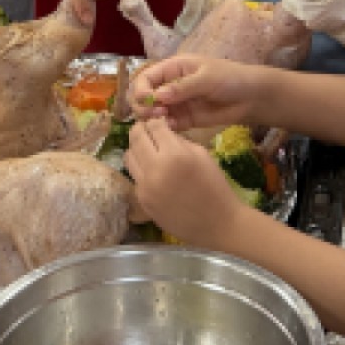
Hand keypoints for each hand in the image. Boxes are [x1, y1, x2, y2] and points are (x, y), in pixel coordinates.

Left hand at [125, 119, 247, 247]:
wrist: (216, 223)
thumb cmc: (214, 186)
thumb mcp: (202, 154)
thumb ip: (179, 140)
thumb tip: (162, 131)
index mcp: (175, 154)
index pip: (154, 126)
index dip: (155, 121)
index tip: (157, 122)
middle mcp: (155, 168)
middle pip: (136, 138)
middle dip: (140, 129)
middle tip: (144, 128)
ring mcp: (145, 186)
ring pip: (128, 156)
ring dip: (136, 148)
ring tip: (146, 150)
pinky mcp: (141, 200)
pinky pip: (134, 176)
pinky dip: (140, 169)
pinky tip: (152, 171)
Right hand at [129, 54, 264, 132]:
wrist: (251, 98)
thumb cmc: (230, 79)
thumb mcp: (207, 78)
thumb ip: (183, 88)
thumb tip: (158, 96)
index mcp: (173, 69)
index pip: (146, 77)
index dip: (141, 89)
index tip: (147, 100)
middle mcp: (170, 86)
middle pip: (144, 97)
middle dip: (144, 105)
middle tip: (158, 113)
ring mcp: (177, 104)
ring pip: (152, 113)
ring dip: (152, 118)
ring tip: (165, 121)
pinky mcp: (184, 120)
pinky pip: (167, 125)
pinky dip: (164, 128)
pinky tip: (172, 128)